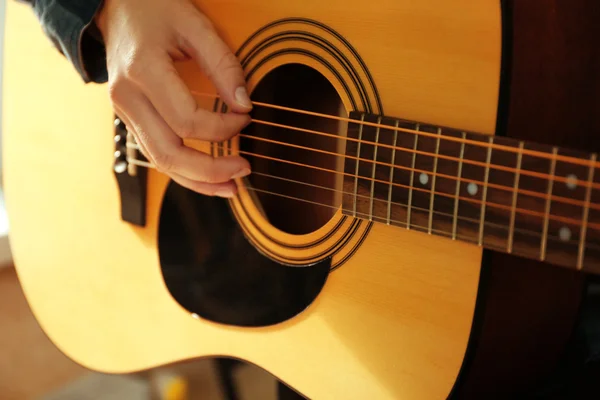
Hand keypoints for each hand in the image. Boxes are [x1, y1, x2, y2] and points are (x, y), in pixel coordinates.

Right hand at [95, 0, 251, 197]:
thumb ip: (223, 64)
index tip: (247, 118)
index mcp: (142, 72)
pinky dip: (184, 171)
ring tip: (230, 188)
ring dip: (197, 181)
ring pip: (160, 162)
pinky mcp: (131, 119)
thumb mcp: (193, 25)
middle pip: (169, 153)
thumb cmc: (153, 10)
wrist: (114, 8)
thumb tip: (244, 105)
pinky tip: (206, 178)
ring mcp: (124, 112)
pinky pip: (156, 154)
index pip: (187, 120)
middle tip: (244, 169)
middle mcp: (127, 98)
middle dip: (210, 170)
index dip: (223, 128)